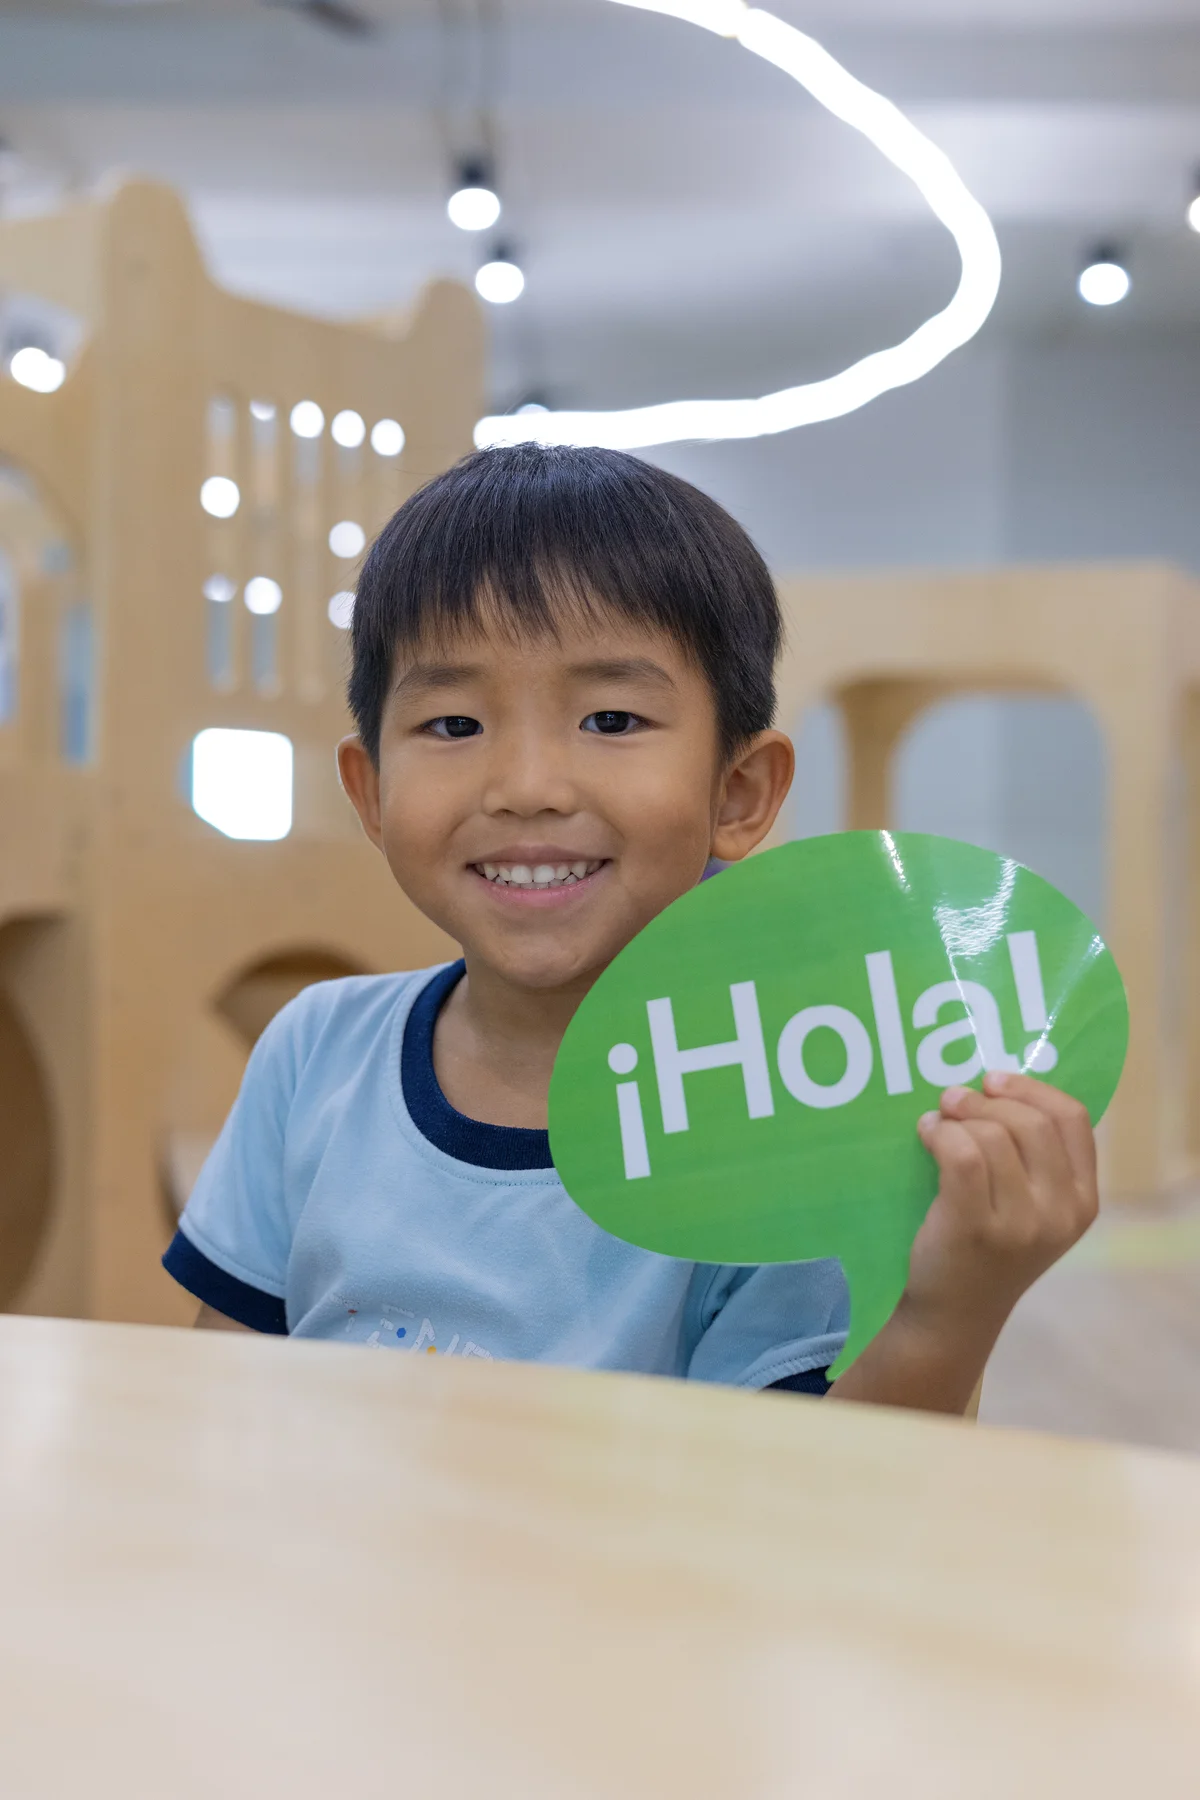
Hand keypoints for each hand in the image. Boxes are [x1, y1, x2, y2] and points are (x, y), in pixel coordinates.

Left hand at [905, 1072, 1098, 1343]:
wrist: (956, 1313)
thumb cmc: (989, 1250)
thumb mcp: (1034, 1209)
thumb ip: (1035, 1159)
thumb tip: (999, 1087)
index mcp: (1085, 1201)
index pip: (1073, 1119)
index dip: (1032, 1089)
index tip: (994, 1080)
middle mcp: (1062, 1213)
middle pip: (1031, 1122)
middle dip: (986, 1100)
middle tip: (952, 1098)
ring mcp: (1021, 1224)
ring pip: (993, 1135)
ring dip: (957, 1116)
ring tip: (936, 1121)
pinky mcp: (975, 1228)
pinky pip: (961, 1154)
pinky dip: (940, 1134)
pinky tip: (926, 1135)